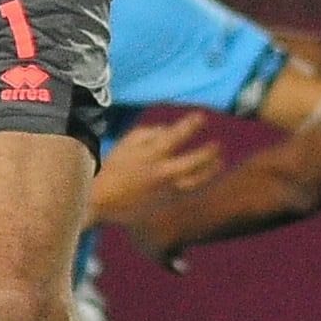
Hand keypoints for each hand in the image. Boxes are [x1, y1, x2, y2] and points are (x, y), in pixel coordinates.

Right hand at [94, 112, 220, 220]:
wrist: (101, 200)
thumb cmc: (112, 169)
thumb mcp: (125, 144)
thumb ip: (147, 133)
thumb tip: (166, 130)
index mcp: (151, 154)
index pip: (176, 135)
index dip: (191, 124)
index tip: (201, 116)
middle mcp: (163, 171)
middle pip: (194, 161)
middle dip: (208, 151)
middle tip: (218, 145)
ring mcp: (167, 190)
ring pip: (196, 179)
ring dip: (210, 169)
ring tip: (219, 162)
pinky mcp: (168, 204)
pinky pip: (189, 192)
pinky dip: (199, 184)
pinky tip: (205, 180)